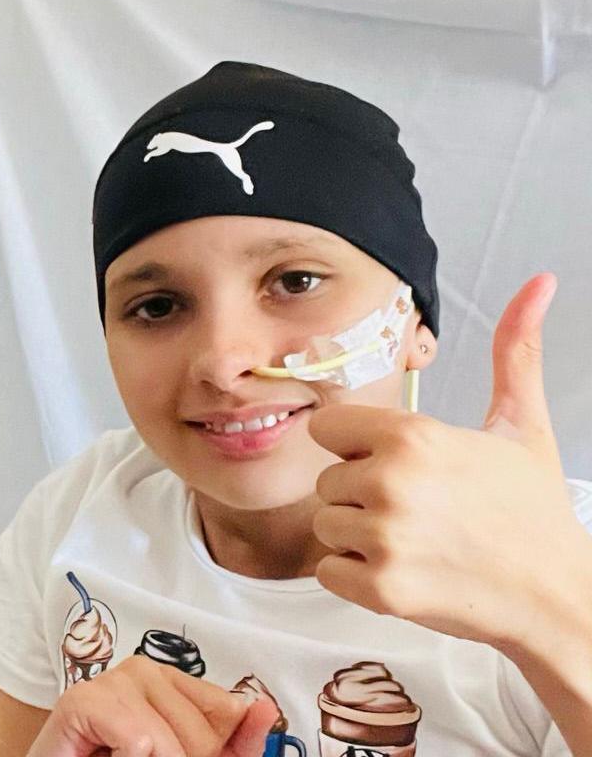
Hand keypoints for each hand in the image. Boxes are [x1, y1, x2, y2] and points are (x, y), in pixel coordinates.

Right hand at [27, 656, 278, 756]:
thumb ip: (236, 743)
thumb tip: (266, 708)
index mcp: (173, 680)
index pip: (227, 710)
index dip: (209, 749)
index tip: (179, 754)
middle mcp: (143, 669)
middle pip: (201, 732)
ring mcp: (111, 679)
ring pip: (167, 742)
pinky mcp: (82, 700)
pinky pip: (138, 741)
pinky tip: (105, 755)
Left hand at [308, 274, 591, 652]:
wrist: (554, 595)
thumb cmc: (532, 511)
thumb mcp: (522, 425)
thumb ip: (514, 353)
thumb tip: (537, 285)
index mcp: (412, 437)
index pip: (327, 429)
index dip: (357, 447)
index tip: (395, 463)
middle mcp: (391, 482)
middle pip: (326, 481)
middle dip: (362, 496)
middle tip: (419, 510)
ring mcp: (383, 537)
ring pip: (326, 525)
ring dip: (359, 537)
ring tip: (416, 540)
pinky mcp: (379, 588)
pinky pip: (328, 570)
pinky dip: (357, 577)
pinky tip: (406, 570)